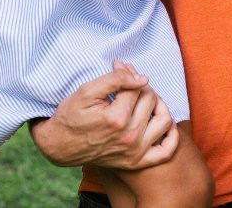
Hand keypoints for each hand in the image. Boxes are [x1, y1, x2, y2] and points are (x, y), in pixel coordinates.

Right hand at [28, 61, 178, 168]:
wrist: (59, 145)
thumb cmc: (71, 116)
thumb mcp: (87, 90)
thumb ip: (116, 79)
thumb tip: (142, 78)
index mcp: (117, 118)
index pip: (137, 87)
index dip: (129, 73)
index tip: (120, 69)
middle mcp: (129, 137)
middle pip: (151, 100)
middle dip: (142, 86)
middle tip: (129, 82)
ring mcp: (134, 152)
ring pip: (164, 120)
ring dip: (159, 105)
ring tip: (146, 100)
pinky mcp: (135, 162)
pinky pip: (165, 151)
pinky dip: (171, 137)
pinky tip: (165, 123)